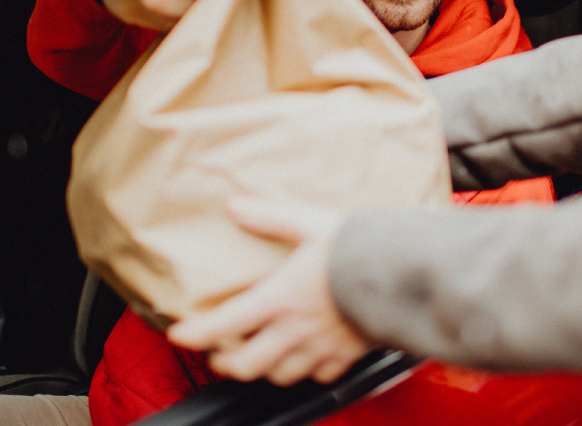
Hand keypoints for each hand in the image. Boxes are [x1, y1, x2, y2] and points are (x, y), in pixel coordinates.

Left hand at [169, 198, 373, 385]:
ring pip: (280, 375)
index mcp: (279, 298)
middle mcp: (295, 330)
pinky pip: (320, 376)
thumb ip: (269, 217)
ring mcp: (320, 347)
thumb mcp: (308, 223)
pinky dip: (307, 371)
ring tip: (259, 357)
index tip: (178, 334)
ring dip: (264, 369)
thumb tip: (235, 206)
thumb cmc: (358, 247)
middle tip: (218, 355)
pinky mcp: (346, 355)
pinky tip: (307, 359)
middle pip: (246, 365)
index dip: (194, 334)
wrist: (403, 273)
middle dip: (226, 363)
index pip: (223, 325)